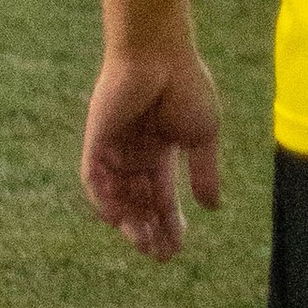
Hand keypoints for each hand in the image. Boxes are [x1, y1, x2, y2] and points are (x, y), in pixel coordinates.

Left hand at [81, 23, 222, 259]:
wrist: (160, 54)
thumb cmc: (186, 87)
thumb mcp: (202, 136)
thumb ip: (203, 172)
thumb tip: (213, 207)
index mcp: (160, 151)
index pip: (162, 196)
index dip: (170, 222)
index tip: (177, 246)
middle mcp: (134, 155)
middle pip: (138, 203)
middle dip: (148, 229)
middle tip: (160, 254)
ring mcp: (114, 149)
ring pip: (116, 197)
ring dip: (128, 222)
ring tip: (144, 242)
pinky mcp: (97, 141)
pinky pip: (94, 179)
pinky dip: (104, 200)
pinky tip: (117, 219)